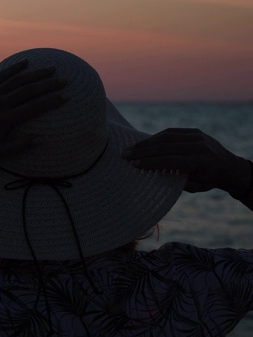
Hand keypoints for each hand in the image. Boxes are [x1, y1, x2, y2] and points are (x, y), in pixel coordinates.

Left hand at [0, 59, 66, 157]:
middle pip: (29, 90)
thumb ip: (19, 146)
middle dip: (49, 84)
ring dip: (36, 73)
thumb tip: (40, 140)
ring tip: (51, 68)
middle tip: (65, 80)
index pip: (34, 107)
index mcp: (5, 120)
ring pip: (18, 80)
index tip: (66, 97)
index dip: (52, 102)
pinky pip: (1, 77)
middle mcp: (0, 104)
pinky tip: (25, 63)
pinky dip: (14, 68)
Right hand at [123, 128, 250, 195]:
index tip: (134, 164)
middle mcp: (198, 146)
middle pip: (165, 146)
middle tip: (125, 154)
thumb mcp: (194, 186)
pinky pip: (172, 132)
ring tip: (131, 148)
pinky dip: (156, 137)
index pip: (169, 160)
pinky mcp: (194, 131)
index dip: (150, 162)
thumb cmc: (210, 181)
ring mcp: (197, 136)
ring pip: (166, 137)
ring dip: (146, 142)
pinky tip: (144, 143)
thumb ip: (176, 180)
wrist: (230, 167)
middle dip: (142, 150)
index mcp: (200, 162)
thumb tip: (154, 175)